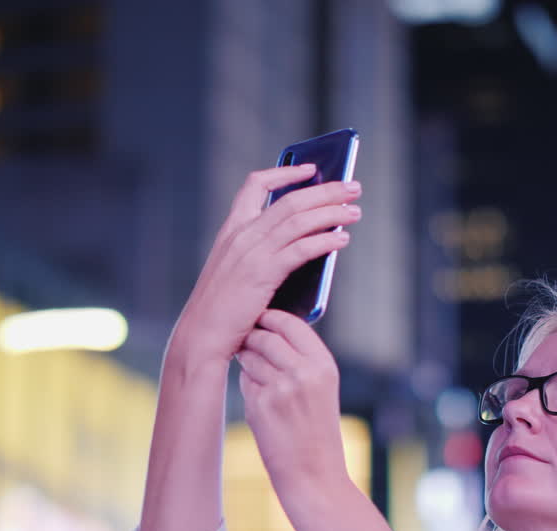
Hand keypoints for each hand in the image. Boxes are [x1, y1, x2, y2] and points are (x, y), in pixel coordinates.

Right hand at [171, 166, 361, 365]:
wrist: (201, 334)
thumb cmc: (221, 309)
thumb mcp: (235, 270)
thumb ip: (261, 252)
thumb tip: (302, 242)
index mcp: (232, 229)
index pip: (255, 185)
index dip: (285, 173)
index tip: (310, 168)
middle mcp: (241, 234)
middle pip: (290, 200)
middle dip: (325, 190)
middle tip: (353, 187)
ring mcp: (251, 252)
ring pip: (300, 220)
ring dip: (332, 212)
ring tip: (354, 212)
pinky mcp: (263, 273)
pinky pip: (301, 249)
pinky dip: (325, 241)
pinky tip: (342, 240)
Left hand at [236, 309, 349, 496]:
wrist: (314, 475)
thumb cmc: (317, 431)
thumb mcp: (323, 389)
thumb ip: (302, 359)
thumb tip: (269, 330)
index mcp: (324, 365)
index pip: (291, 322)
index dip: (271, 317)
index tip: (262, 318)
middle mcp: (303, 373)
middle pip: (265, 336)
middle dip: (253, 338)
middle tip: (249, 343)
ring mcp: (279, 389)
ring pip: (249, 357)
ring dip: (248, 360)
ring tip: (259, 376)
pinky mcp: (259, 406)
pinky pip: (244, 382)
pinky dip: (248, 386)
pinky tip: (261, 403)